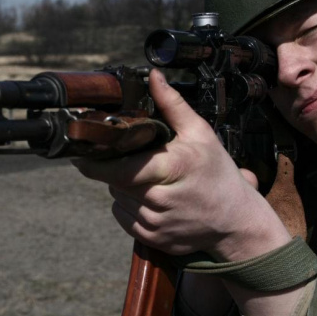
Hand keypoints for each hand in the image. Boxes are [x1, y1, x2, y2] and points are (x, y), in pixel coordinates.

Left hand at [72, 69, 290, 259]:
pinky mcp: (153, 239)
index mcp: (172, 168)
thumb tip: (153, 76)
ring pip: (118, 199)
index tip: (81, 154)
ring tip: (147, 179)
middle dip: (114, 170)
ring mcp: (157, 224)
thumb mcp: (201, 133)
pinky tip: (149, 198)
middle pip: (116, 182)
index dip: (96, 163)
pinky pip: (124, 218)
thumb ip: (172, 104)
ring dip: (122, 187)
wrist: (236, 222)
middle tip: (126, 159)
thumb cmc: (217, 174)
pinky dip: (128, 206)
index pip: (120, 169)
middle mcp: (162, 199)